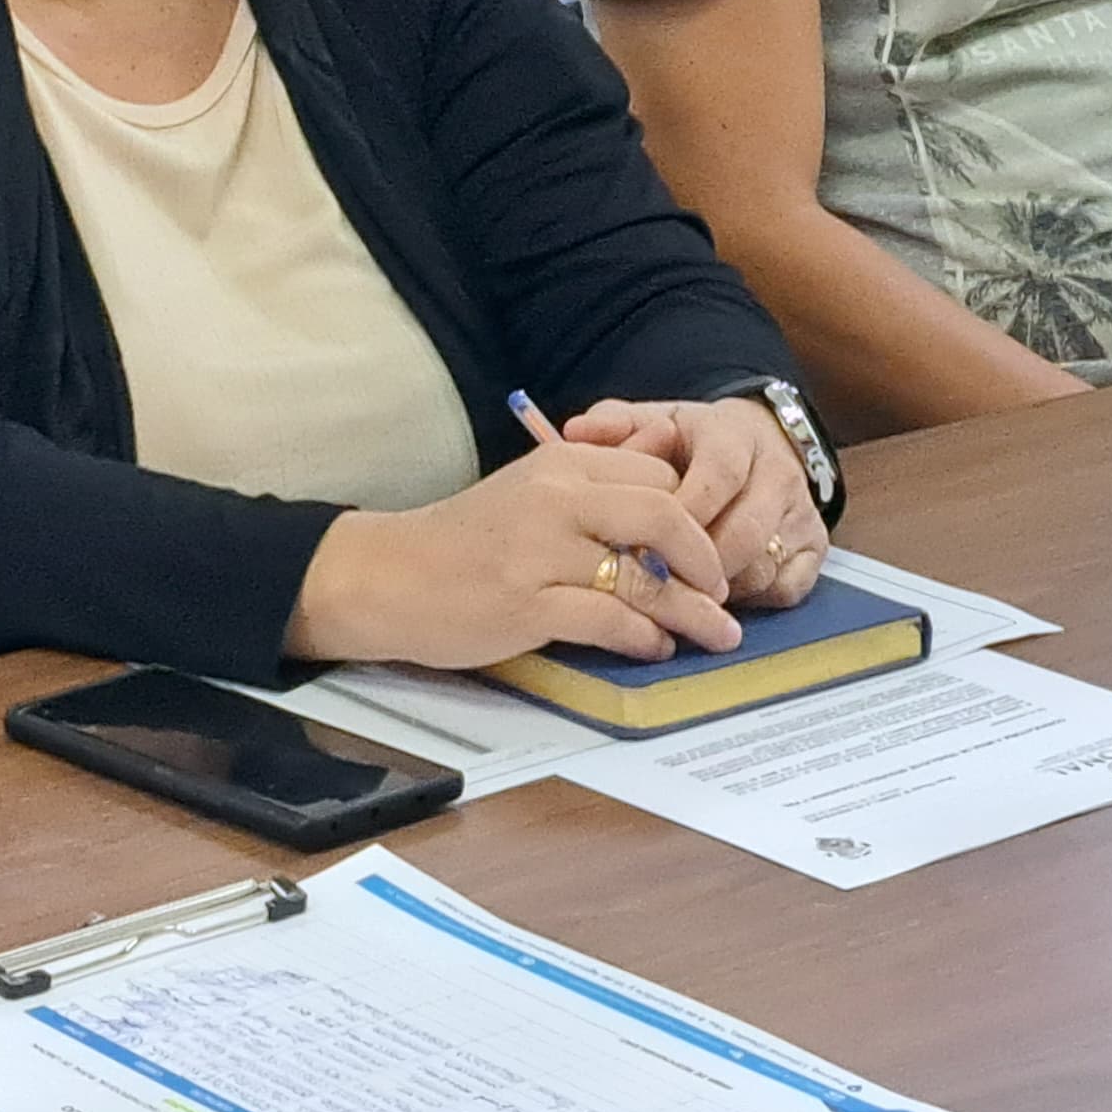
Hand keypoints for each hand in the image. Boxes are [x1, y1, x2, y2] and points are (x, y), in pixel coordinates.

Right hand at [286, 440, 736, 669]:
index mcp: (560, 464)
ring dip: (691, 610)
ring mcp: (540, 552)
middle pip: (664, 512)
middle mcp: (555, 498)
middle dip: (708, 556)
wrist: (387, 575)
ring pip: (643, 574)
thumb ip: (592, 490)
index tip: (712, 548)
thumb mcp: (528, 492)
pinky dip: (644, 636)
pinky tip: (656, 647)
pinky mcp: (525, 604)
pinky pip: (608, 618)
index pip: (656, 474)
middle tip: (725, 589)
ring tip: (716, 632)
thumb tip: (667, 498)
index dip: (697, 512)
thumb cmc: (462, 539)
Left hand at [559, 398, 830, 608]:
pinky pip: (788, 587)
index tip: (641, 544)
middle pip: (744, 532)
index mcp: (736, 436)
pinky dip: (751, 602)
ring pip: (764, 564)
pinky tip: (715, 600)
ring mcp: (803, 510)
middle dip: (695, 567)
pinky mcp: (817, 546)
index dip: (681, 517)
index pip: (717, 478)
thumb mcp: (653, 421)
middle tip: (653, 588)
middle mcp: (779, 471)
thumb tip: (573, 432)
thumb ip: (613, 425)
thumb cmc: (690, 443)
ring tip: (676, 599)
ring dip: (718, 590)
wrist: (754, 444)